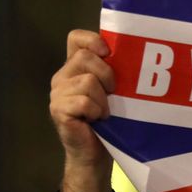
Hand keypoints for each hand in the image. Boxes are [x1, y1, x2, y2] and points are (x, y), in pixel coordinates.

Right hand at [49, 29, 114, 169]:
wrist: (95, 154)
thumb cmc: (109, 122)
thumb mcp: (114, 92)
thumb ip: (114, 73)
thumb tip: (133, 55)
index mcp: (75, 68)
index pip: (76, 38)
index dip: (93, 40)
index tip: (109, 53)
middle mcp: (62, 77)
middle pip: (85, 58)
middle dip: (107, 75)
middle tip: (113, 94)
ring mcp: (57, 93)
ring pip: (88, 81)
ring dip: (103, 99)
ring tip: (104, 112)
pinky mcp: (58, 110)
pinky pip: (83, 101)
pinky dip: (96, 111)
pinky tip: (98, 119)